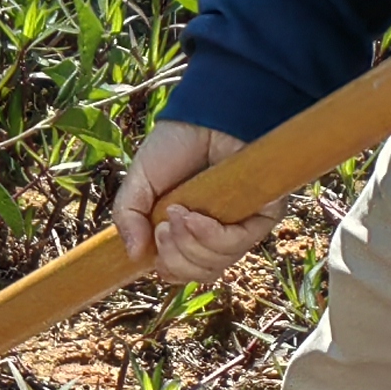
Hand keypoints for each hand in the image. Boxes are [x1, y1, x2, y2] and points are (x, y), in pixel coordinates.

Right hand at [114, 117, 274, 287]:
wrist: (204, 116)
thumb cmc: (174, 146)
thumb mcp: (139, 184)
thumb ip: (128, 217)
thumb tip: (134, 256)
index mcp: (188, 231)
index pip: (181, 270)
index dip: (167, 266)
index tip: (154, 239)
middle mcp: (216, 233)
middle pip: (198, 273)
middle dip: (174, 256)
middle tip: (163, 227)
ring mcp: (240, 226)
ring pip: (217, 263)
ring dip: (189, 244)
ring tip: (177, 214)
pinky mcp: (262, 215)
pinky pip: (237, 244)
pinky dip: (210, 235)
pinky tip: (193, 216)